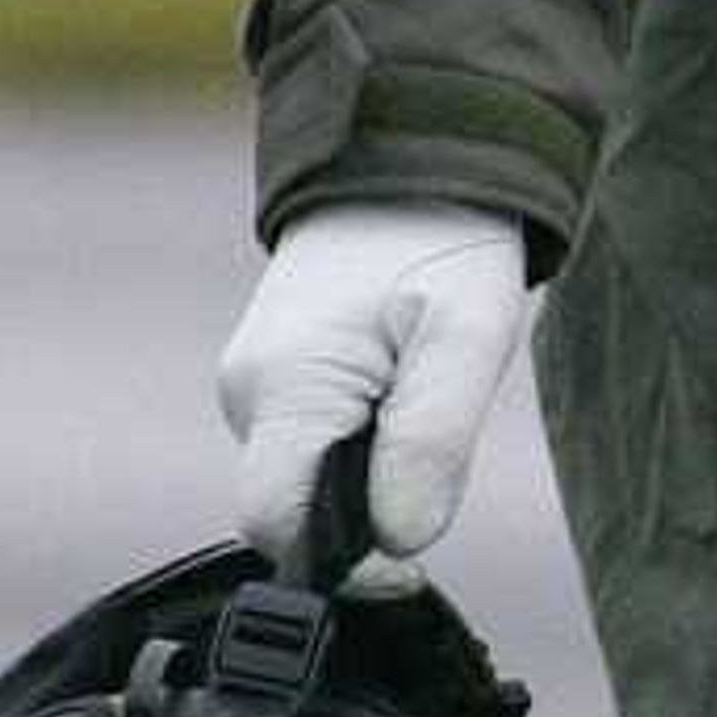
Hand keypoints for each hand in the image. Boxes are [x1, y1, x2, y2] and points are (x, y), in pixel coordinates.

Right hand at [216, 201, 528, 593]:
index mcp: (286, 387)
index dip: (342, 562)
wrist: (412, 154)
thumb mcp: (466, 336)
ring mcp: (255, 380)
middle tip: (434, 440)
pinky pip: (311, 440)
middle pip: (294, 509)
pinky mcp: (276, 372)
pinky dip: (360, 437)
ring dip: (369, 468)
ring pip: (306, 476)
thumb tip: (400, 539)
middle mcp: (249, 390)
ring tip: (423, 391)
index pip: (274, 527)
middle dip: (366, 507)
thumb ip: (431, 443)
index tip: (410, 553)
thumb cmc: (443, 236)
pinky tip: (401, 383)